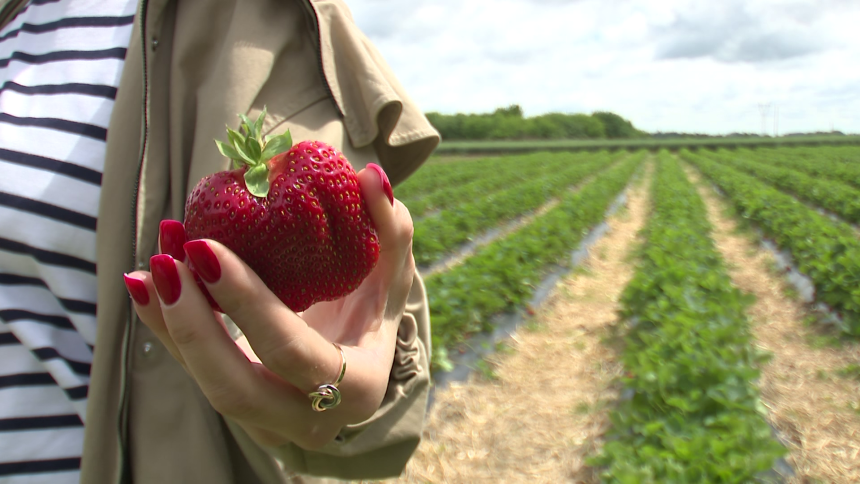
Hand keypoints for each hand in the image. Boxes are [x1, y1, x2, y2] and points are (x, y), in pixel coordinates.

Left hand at [122, 164, 414, 449]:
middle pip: (236, 389)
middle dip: (192, 326)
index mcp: (356, 386)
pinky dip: (165, 328)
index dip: (248, 304)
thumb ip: (391, 228)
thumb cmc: (372, 309)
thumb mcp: (391, 273)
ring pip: (207, 385)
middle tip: (169, 260)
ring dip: (171, 322)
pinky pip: (194, 372)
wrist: (355, 357)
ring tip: (152, 263)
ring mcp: (268, 421)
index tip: (207, 247)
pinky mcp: (238, 405)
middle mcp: (309, 419)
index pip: (293, 352)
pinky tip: (144, 282)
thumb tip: (370, 176)